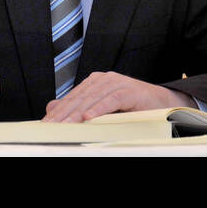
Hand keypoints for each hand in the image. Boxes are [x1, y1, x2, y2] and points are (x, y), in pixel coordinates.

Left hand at [42, 72, 186, 121]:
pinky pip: (112, 100)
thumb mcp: (102, 107)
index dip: (58, 112)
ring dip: (77, 114)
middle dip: (64, 114)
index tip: (45, 125)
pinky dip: (100, 108)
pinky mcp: (130, 91)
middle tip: (51, 128)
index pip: (72, 98)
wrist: (161, 102)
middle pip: (79, 98)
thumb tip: (52, 108)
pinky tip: (89, 117)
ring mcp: (117, 83)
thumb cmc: (131, 107)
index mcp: (95, 82)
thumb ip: (79, 106)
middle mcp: (104, 80)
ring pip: (93, 99)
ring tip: (65, 126)